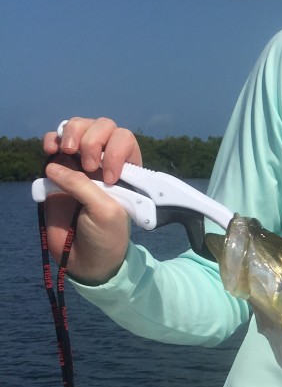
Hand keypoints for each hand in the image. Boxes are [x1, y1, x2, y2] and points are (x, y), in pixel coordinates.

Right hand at [41, 117, 142, 282]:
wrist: (85, 258)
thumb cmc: (105, 236)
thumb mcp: (105, 212)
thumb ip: (84, 186)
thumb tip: (54, 166)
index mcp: (126, 170)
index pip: (124, 140)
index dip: (116, 150)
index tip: (110, 177)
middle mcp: (104, 161)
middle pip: (101, 127)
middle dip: (94, 139)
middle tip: (88, 165)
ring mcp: (80, 163)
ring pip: (78, 128)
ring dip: (73, 132)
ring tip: (68, 151)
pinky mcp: (58, 169)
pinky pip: (54, 143)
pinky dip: (52, 140)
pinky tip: (50, 149)